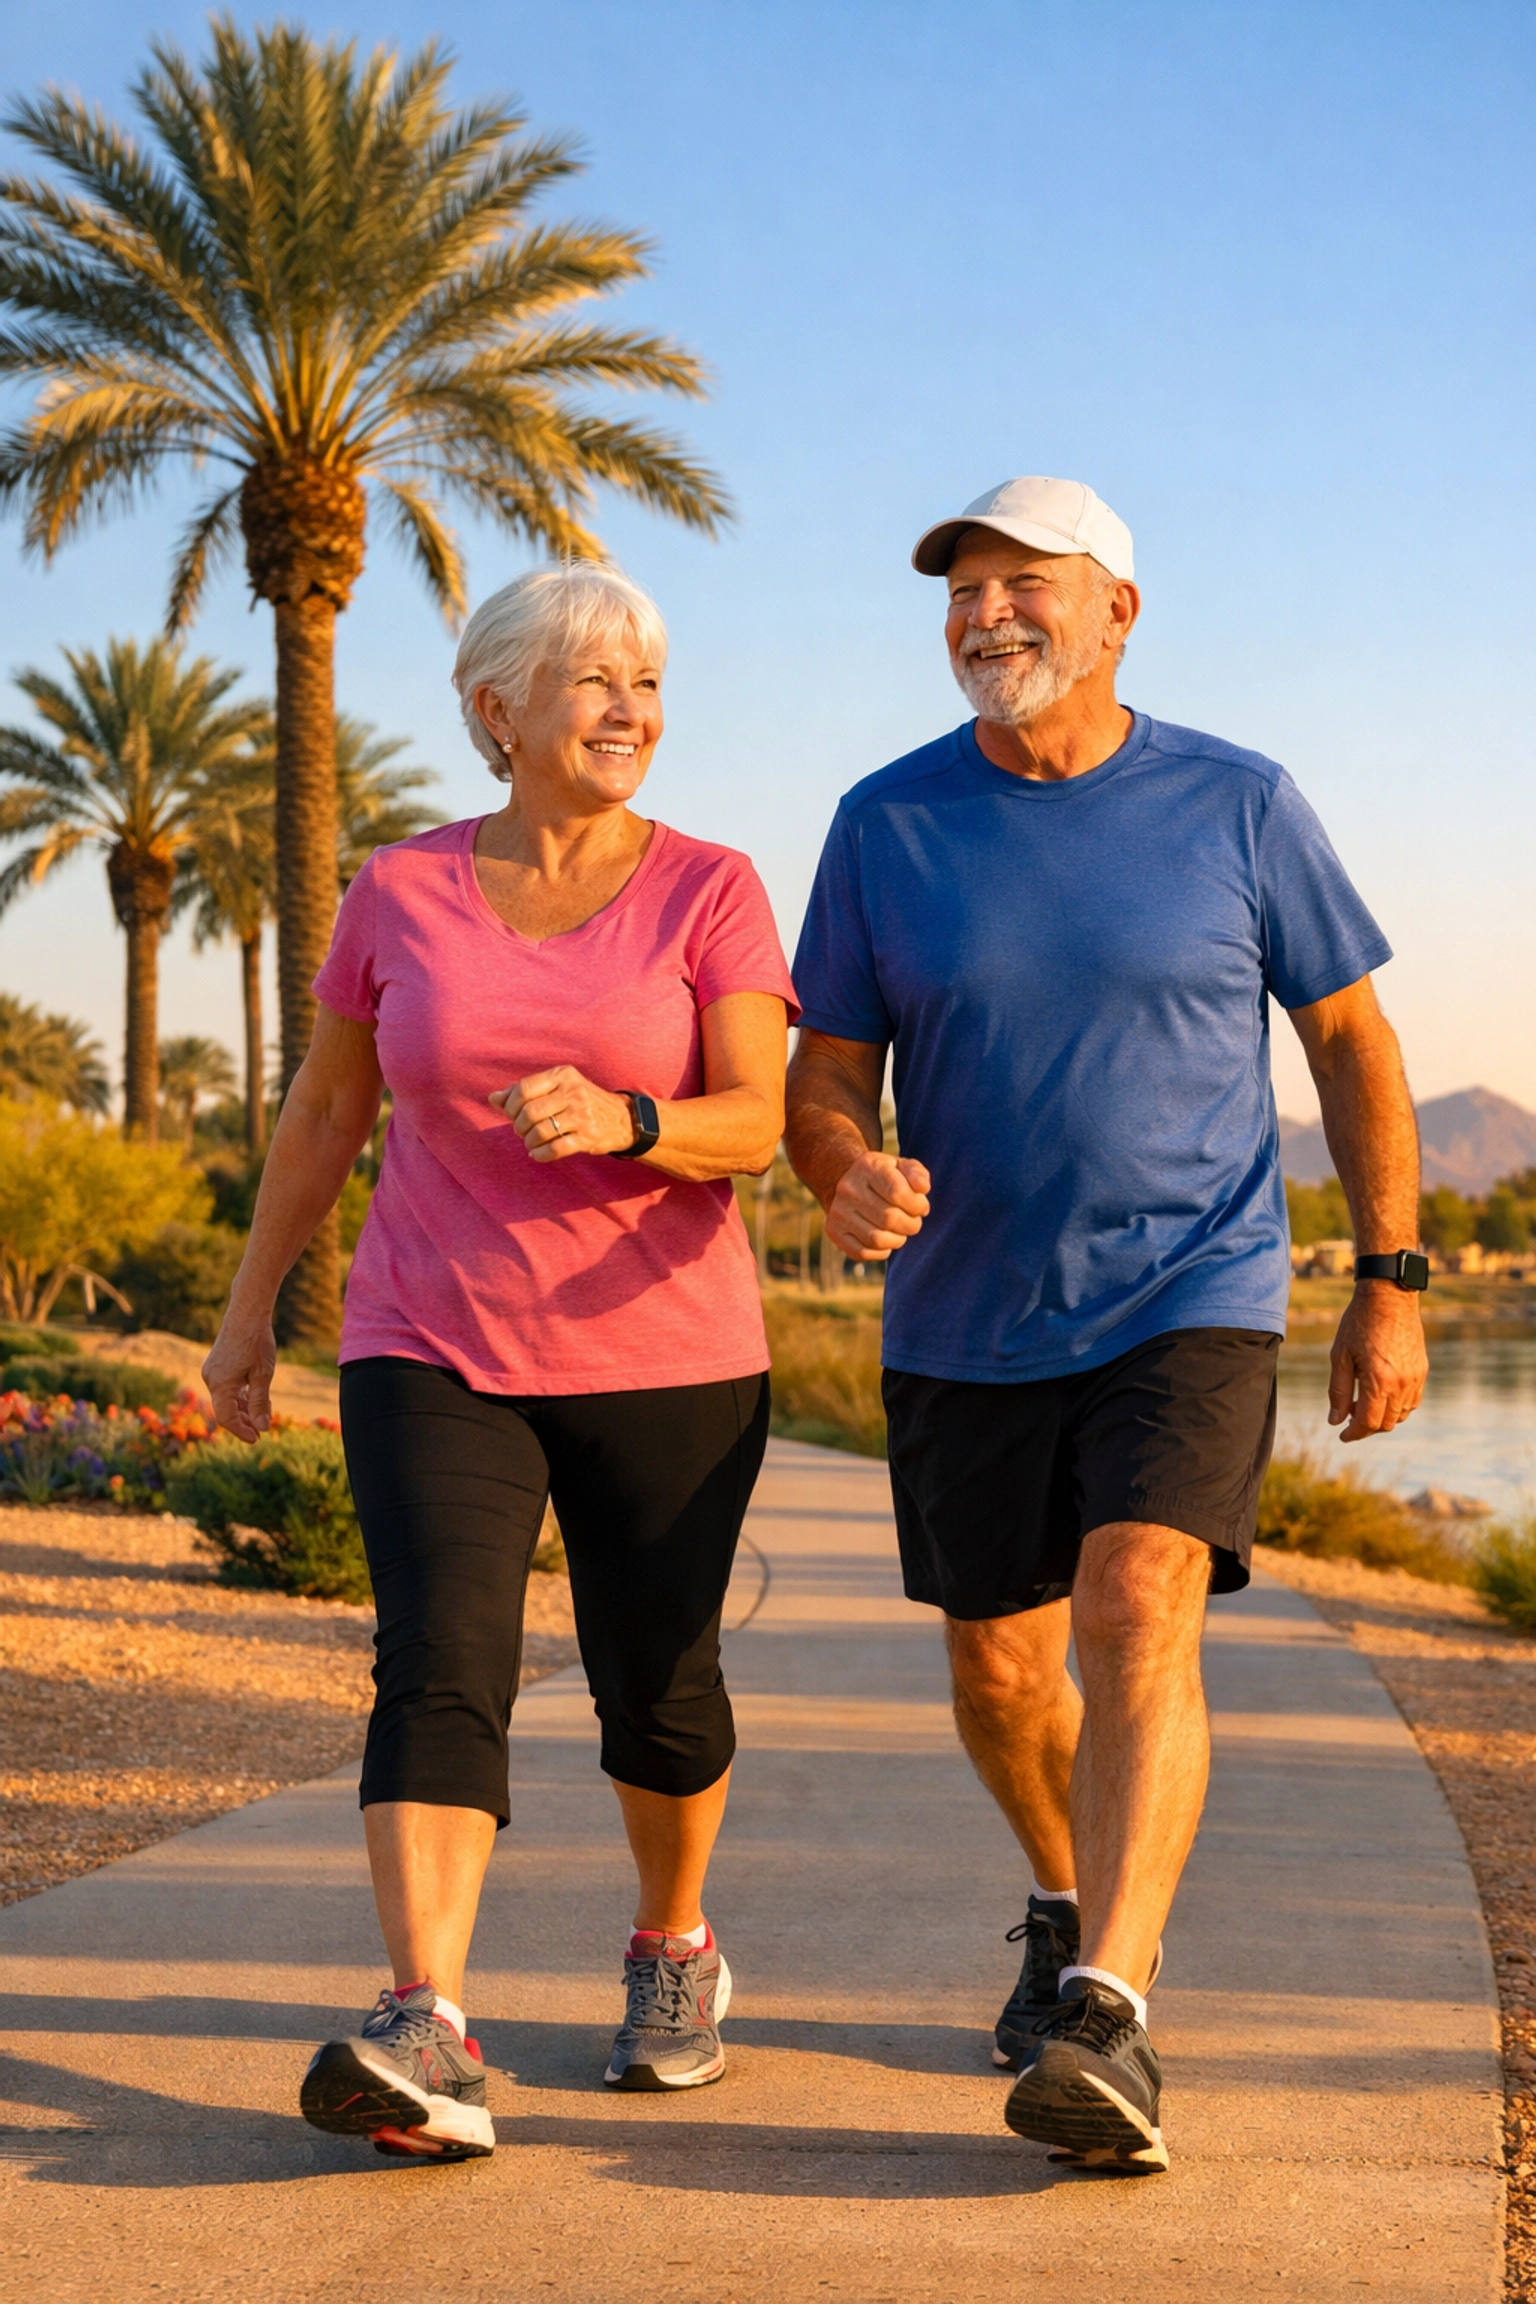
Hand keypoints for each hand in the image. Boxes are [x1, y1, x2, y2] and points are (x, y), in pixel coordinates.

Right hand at [202, 1314, 276, 1443]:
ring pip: (226, 1399)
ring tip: (263, 1414)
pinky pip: (226, 1387)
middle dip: (244, 1421)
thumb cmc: (256, 1342)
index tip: (256, 1438)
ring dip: (243, 1408)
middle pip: (225, 1410)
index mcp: (220, 1384)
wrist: (246, 1314)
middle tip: (262, 1430)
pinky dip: (239, 1395)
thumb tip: (262, 1428)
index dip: (241, 1431)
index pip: (226, 1418)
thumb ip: (260, 1403)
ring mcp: (212, 1372)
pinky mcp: (216, 1366)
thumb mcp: (263, 1375)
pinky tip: (254, 1398)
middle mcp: (211, 1379)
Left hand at [491, 1065, 638, 1162]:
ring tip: (530, 1143)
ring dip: (529, 1142)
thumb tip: (493, 1098)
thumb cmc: (580, 1101)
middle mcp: (573, 1092)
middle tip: (522, 1131)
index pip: (524, 1089)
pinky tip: (537, 1154)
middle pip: (529, 1113)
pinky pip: (555, 1149)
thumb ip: (524, 1091)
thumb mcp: (556, 1088)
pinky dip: (540, 1154)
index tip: (511, 1115)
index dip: (510, 1106)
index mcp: (562, 1075)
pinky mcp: (588, 1137)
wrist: (622, 1118)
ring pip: (540, 1132)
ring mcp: (582, 1115)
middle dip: (519, 1126)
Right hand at [825, 1151, 930, 1259]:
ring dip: (898, 1240)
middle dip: (911, 1224)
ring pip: (877, 1239)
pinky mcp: (833, 1231)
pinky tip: (886, 1240)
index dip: (917, 1205)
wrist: (853, 1186)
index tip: (921, 1206)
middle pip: (889, 1218)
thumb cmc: (886, 1178)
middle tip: (914, 1221)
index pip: (898, 1191)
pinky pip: (862, 1252)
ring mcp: (838, 1211)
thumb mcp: (903, 1168)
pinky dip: (881, 1251)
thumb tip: (922, 1188)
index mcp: (867, 1166)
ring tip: (901, 1231)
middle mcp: (848, 1188)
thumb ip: (918, 1174)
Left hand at [1327, 1283, 1428, 1440]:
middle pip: (1385, 1423)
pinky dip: (1397, 1406)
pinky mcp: (1422, 1370)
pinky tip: (1382, 1394)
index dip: (1354, 1434)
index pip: (1368, 1422)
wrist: (1389, 1297)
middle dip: (1366, 1427)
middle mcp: (1401, 1383)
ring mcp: (1415, 1378)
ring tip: (1363, 1403)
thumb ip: (1338, 1391)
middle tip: (1349, 1417)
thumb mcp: (1340, 1356)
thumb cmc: (1359, 1323)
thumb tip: (1335, 1421)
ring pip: (1401, 1415)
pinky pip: (1413, 1401)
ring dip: (1382, 1417)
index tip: (1343, 1435)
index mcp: (1378, 1380)